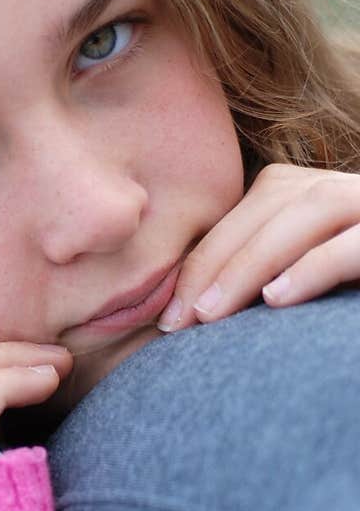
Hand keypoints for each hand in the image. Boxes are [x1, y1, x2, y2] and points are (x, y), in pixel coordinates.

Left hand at [156, 162, 359, 331]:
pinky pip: (352, 244)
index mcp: (316, 195)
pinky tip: (275, 299)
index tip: (168, 317)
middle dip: (214, 260)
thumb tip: (189, 312)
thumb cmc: (344, 299)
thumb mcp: (300, 284)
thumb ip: (259, 282)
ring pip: (310, 210)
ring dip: (250, 263)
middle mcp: (344, 189)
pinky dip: (311, 268)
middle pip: (271, 201)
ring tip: (210, 313)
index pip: (250, 211)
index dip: (202, 259)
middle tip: (177, 321)